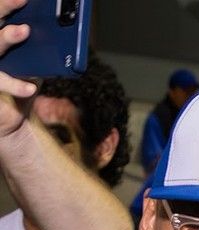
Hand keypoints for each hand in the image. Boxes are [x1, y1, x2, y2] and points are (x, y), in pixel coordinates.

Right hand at [0, 0, 37, 136]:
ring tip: (24, 31)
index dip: (8, 4)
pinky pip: (1, 82)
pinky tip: (30, 87)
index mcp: (1, 38)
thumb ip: (42, 48)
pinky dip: (15, 85)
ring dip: (6, 37)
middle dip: (4, 7)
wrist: (13, 121)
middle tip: (21, 0)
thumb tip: (64, 33)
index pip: (1, 15)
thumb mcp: (36, 63)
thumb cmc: (23, 86)